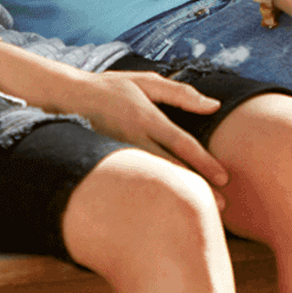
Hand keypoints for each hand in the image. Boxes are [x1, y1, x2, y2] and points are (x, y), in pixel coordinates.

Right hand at [34, 66, 230, 191]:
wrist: (67, 98)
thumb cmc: (111, 87)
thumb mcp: (145, 81)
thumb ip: (180, 93)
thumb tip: (214, 105)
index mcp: (145, 116)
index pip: (181, 143)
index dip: (204, 162)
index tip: (224, 178)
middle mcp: (133, 138)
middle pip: (171, 168)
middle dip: (197, 187)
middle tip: (222, 206)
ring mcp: (119, 153)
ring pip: (154, 179)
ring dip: (178, 194)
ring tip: (198, 211)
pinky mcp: (108, 165)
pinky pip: (136, 182)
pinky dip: (155, 193)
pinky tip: (166, 206)